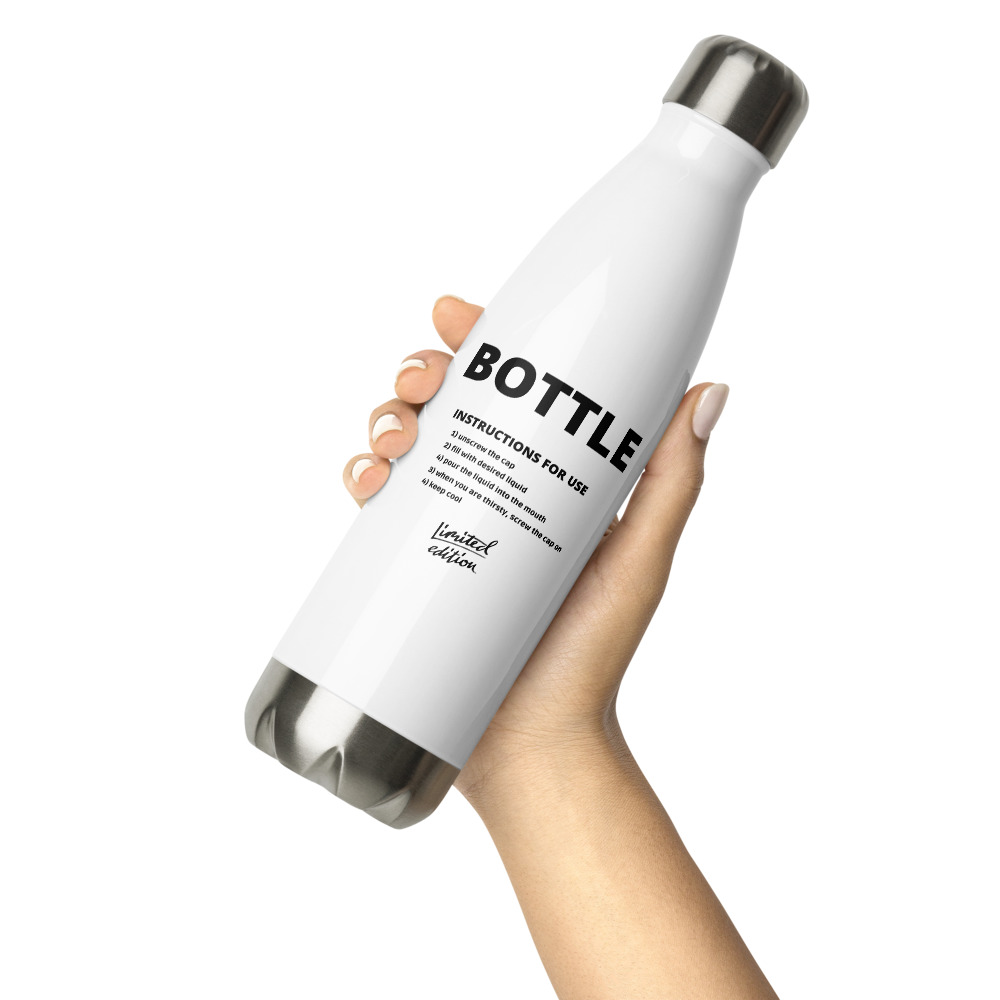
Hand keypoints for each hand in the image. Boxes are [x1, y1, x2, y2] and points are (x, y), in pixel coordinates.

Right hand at [342, 294, 729, 809]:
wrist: (531, 747)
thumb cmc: (592, 657)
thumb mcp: (640, 559)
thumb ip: (675, 482)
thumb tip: (709, 388)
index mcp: (550, 478)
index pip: (518, 390)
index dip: (485, 343)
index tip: (456, 316)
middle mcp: (498, 493)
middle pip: (452, 406)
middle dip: (425, 374)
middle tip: (421, 383)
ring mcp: (449, 529)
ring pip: (405, 446)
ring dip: (387, 418)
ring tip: (393, 438)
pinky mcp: (407, 568)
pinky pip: (373, 507)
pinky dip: (360, 476)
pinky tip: (366, 478)